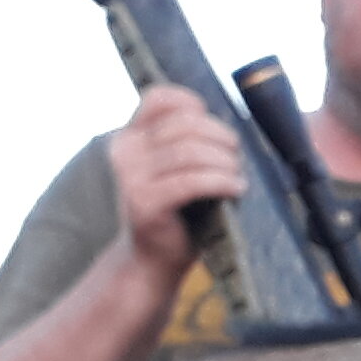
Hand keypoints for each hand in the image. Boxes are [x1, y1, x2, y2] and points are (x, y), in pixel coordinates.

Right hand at [106, 83, 248, 268]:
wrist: (153, 261)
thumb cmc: (176, 211)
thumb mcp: (175, 167)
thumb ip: (186, 140)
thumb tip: (227, 121)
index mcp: (129, 137)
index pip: (159, 99)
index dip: (192, 104)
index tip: (215, 129)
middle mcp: (124, 152)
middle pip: (184, 124)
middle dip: (220, 137)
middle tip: (236, 156)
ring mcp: (131, 178)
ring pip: (190, 151)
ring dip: (224, 161)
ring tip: (237, 175)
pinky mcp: (145, 203)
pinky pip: (192, 181)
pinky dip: (221, 181)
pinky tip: (236, 189)